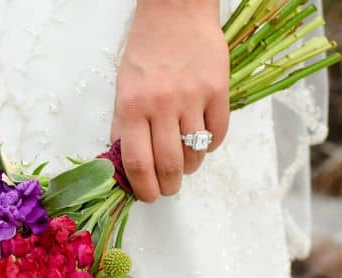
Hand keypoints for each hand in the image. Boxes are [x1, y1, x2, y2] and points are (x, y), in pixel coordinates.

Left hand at [111, 0, 229, 201]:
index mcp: (131, 106)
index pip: (137, 163)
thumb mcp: (122, 87)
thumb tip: (126, 164)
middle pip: (168, 165)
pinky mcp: (218, 90)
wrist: (175, 12)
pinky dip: (209, 146)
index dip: (144, 188)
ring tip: (184, 163)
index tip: (148, 196)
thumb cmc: (145, 50)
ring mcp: (192, 98)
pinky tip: (201, 139)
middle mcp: (161, 105)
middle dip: (169, 186)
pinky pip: (217, 134)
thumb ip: (123, 126)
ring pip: (194, 153)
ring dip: (189, 167)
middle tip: (168, 188)